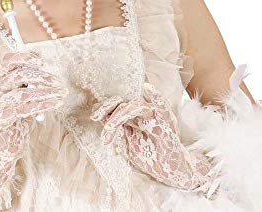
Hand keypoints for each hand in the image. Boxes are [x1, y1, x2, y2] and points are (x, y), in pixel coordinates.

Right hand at [0, 50, 68, 131]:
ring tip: (62, 92)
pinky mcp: (2, 118)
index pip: (8, 61)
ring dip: (46, 92)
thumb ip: (27, 82)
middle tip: (58, 80)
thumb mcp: (21, 96)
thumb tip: (43, 66)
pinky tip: (56, 103)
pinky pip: (26, 109)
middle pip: (18, 75)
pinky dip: (44, 104)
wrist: (3, 144)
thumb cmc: (16, 117)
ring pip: (24, 93)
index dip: (25, 57)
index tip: (41, 61)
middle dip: (41, 76)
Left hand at [90, 82, 217, 193]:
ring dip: (120, 114)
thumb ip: (116, 131)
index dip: (103, 108)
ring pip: (135, 105)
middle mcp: (142, 113)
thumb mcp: (126, 145)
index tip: (93, 116)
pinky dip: (156, 96)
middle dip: (107, 108)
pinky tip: (148, 89)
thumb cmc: (148, 156)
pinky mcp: (167, 122)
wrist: (168, 171)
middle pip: (123, 102)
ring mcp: (154, 116)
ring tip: (109, 127)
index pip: (116, 105)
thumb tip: (100, 117)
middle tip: (95, 117)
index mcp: (132, 117)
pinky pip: (162, 107)